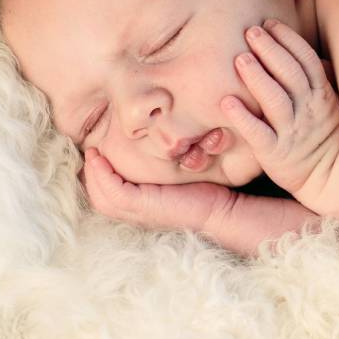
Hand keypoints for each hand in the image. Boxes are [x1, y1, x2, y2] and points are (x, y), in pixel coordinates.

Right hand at [80, 147, 318, 257]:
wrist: (251, 212)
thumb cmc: (238, 188)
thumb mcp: (210, 164)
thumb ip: (198, 149)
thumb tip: (195, 126)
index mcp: (164, 200)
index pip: (125, 191)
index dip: (107, 173)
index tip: (100, 147)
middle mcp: (154, 208)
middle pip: (108, 196)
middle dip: (93, 173)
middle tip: (87, 148)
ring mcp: (153, 211)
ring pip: (107, 198)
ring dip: (94, 176)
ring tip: (89, 151)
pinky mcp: (156, 209)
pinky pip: (120, 197)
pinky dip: (105, 180)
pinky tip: (99, 160)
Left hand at [221, 19, 338, 200]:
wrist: (331, 172)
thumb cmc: (322, 132)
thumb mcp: (326, 100)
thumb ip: (315, 75)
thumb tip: (299, 47)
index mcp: (320, 94)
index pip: (306, 60)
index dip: (289, 39)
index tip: (271, 23)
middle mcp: (307, 109)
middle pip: (290, 74)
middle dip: (271, 50)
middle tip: (251, 31)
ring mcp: (292, 130)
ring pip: (276, 100)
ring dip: (258, 78)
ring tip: (240, 58)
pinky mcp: (275, 152)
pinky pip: (259, 133)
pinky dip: (243, 118)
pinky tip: (226, 102)